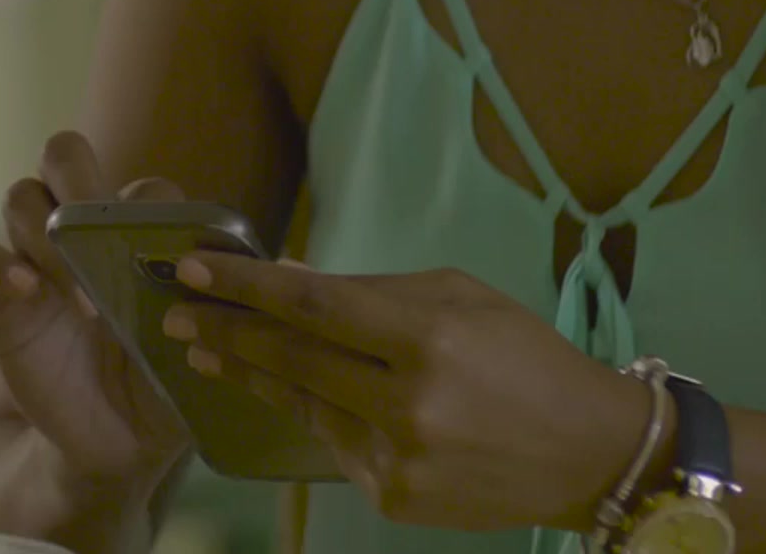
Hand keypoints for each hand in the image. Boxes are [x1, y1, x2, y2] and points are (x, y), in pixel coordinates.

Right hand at [0, 133, 190, 492]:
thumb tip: (214, 275)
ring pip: (21, 195)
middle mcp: (85, 231)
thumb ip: (208, 315)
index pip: (143, 187)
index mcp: (140, 235)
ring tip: (71, 293)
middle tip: (87, 232)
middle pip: (66, 157)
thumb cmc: (162, 389)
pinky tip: (23, 290)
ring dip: (41, 229)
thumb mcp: (198, 357)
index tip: (157, 261)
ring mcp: (36, 256)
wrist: (109, 442)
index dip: (146, 207)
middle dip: (77, 181)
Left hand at [162, 256, 650, 531]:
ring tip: (207, 350)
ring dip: (250, 375)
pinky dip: (317, 413)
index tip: (192, 269)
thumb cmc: (525, 357)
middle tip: (173, 313)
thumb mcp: (459, 298)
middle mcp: (407, 402)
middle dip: (225, 332)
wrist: (591, 453)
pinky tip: (294, 393)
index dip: (246, 286)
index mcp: (427, 338)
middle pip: (292, 359)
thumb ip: (372, 291)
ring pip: (304, 404)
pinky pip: (337, 442)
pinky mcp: (393, 496)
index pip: (313, 305)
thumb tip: (288, 279)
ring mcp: (398, 457)